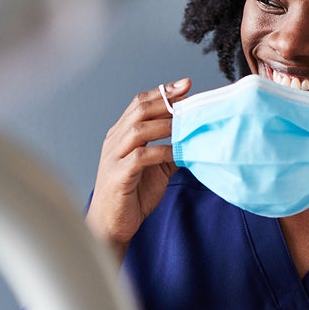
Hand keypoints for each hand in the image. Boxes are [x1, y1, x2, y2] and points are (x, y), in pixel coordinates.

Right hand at [85, 78, 190, 255]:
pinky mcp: (118, 175)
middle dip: (166, 100)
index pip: (140, 104)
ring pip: (139, 129)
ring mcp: (114, 156)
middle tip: (188, 95)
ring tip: (187, 122)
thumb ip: (171, 151)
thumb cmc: (133, 195)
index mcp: (122, 134)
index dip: (163, 92)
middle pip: (139, 110)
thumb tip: (195, 138)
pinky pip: (141, 156)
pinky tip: (178, 152)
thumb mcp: (157, 168)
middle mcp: (115, 140)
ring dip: (166, 124)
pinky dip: (162, 151)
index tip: (185, 84)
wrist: (112, 225)